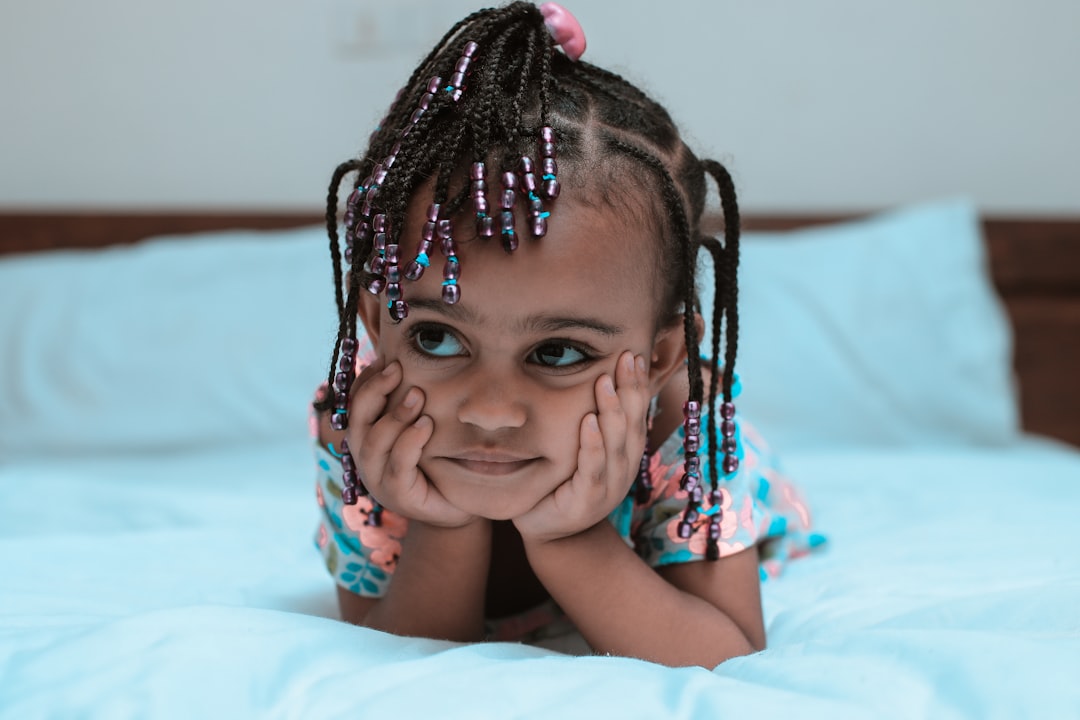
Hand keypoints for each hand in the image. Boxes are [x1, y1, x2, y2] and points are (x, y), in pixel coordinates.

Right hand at [345, 361, 475, 527]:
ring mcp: (378, 479)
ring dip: (395, 415)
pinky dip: (410, 442)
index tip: (386, 357)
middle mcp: (366, 458)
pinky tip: (426, 425)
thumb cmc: (440, 461)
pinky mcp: (398, 496)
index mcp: (367, 438)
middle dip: (374, 390)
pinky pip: (398, 464)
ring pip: (374, 442)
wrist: (459, 507)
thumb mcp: (424, 427)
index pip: (355, 403)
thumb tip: (415, 360)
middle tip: (397, 368)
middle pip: (357, 419)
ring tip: (418, 395)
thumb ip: (414, 402)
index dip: (366, 380)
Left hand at [513, 351, 650, 543]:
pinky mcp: (586, 503)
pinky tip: (588, 422)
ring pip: (615, 445)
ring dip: (611, 411)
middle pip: (632, 424)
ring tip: (604, 382)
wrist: (548, 532)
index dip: (637, 385)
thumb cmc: (562, 481)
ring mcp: (608, 488)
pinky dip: (592, 445)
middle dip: (629, 389)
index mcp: (625, 454)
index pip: (637, 414)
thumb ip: (595, 421)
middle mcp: (623, 469)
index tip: (633, 355)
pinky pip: (591, 470)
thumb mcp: (583, 449)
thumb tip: (598, 377)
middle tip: (623, 357)